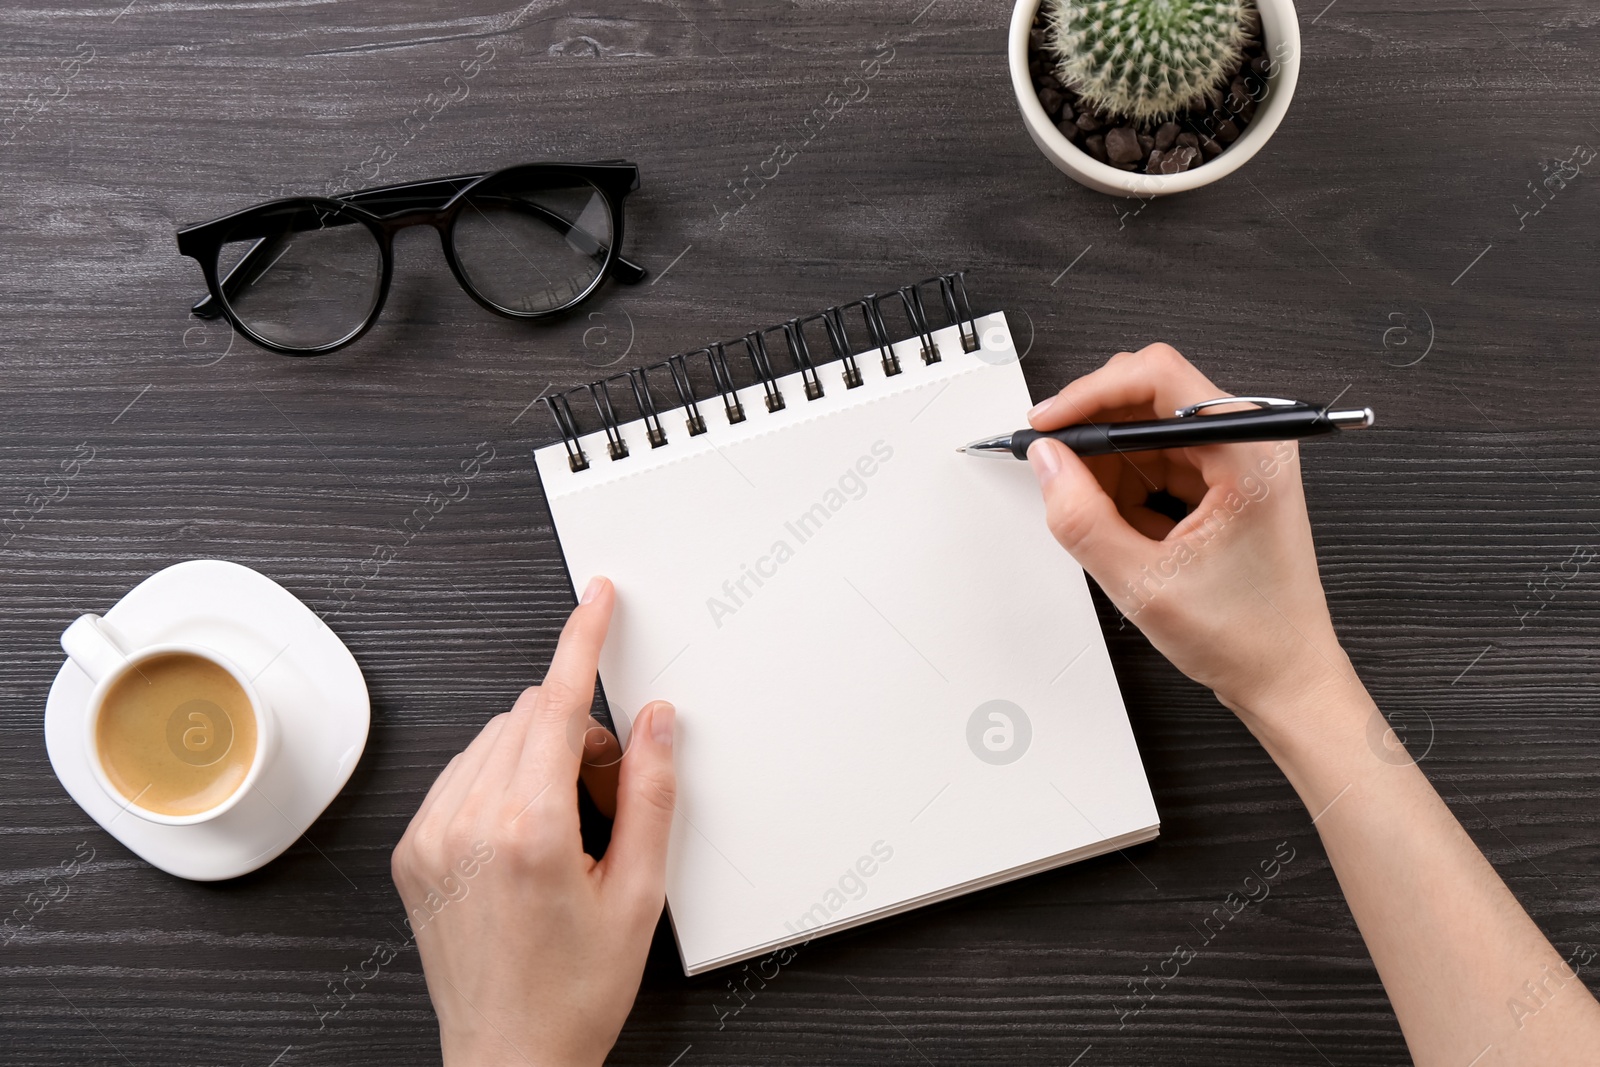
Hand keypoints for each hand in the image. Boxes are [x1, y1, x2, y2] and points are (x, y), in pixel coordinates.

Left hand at [390, 576, 676, 1066]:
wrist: (510, 1058)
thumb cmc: (573, 992)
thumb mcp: (640, 894)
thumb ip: (652, 794)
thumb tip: (656, 723)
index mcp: (528, 831)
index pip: (558, 706)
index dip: (581, 642)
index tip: (594, 601)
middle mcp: (467, 824)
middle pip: (528, 715)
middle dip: (579, 730)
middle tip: (609, 796)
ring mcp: (431, 836)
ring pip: (493, 738)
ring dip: (538, 753)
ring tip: (567, 827)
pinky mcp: (412, 851)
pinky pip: (460, 774)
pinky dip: (499, 779)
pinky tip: (526, 833)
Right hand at [1026, 344, 1357, 736]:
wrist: (1285, 677)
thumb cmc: (1246, 637)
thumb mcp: (1141, 582)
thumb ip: (1081, 518)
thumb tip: (1047, 464)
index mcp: (1248, 452)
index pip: (1157, 376)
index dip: (1090, 393)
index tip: (1049, 422)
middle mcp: (1253, 442)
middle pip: (1151, 395)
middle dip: (1095, 430)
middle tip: (1055, 465)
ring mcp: (1242, 459)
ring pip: (1149, 428)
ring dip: (1110, 464)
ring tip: (1098, 517)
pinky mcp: (1228, 479)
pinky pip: (1161, 458)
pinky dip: (1129, 484)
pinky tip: (1122, 525)